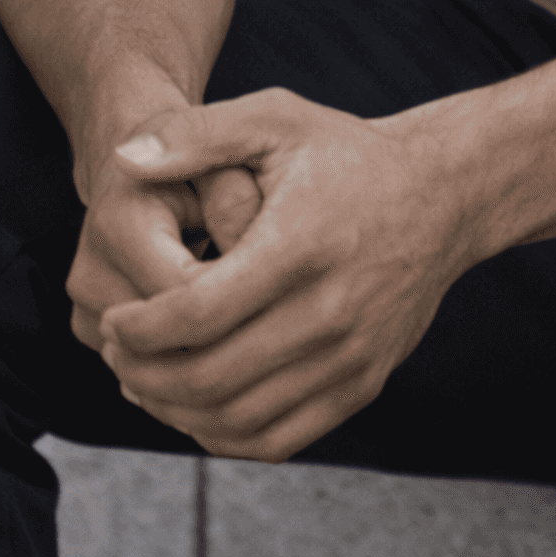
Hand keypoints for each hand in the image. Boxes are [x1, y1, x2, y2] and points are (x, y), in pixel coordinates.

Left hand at [99, 87, 472, 461]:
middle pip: (211, 376)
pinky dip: (225, 435)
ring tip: (143, 381)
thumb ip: (197, 135)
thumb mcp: (276, 119)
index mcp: (300, 245)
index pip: (199, 313)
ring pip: (240, 418)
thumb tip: (123, 157)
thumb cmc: (347, 154)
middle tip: (116, 355)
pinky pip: (279, 437)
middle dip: (145, 375)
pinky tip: (195, 405)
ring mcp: (351, 355)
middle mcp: (331, 309)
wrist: (443, 195)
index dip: (141, 330)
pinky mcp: (363, 382)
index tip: (112, 322)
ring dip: (176, 410)